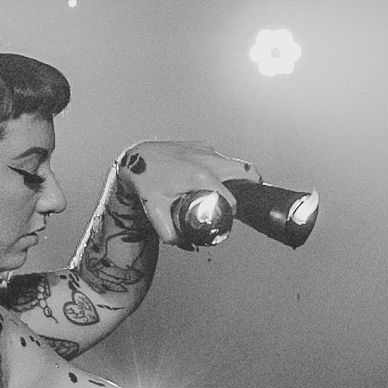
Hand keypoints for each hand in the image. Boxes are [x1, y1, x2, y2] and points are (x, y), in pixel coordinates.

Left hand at [116, 142, 255, 245]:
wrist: (135, 158)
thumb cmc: (145, 181)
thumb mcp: (155, 211)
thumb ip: (169, 232)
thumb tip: (183, 242)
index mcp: (201, 177)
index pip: (231, 197)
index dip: (233, 210)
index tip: (229, 217)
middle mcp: (207, 160)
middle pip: (244, 172)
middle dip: (252, 185)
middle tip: (252, 198)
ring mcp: (205, 150)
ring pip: (234, 163)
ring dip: (238, 176)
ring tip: (238, 189)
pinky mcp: (200, 145)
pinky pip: (219, 157)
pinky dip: (223, 168)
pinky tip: (216, 177)